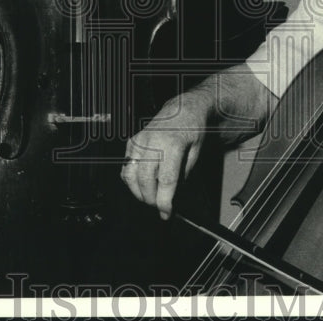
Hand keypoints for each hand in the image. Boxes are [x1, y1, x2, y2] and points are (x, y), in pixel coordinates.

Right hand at [121, 91, 211, 219]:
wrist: (183, 109)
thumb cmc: (191, 129)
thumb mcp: (196, 153)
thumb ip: (183, 175)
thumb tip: (172, 197)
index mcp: (172, 144)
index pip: (165, 180)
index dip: (164, 201)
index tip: (166, 213)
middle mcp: (152, 142)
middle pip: (145, 180)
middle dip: (151, 199)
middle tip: (159, 206)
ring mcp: (140, 141)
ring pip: (130, 174)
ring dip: (138, 192)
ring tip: (150, 197)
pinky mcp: (132, 142)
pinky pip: (126, 166)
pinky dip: (131, 179)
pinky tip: (141, 183)